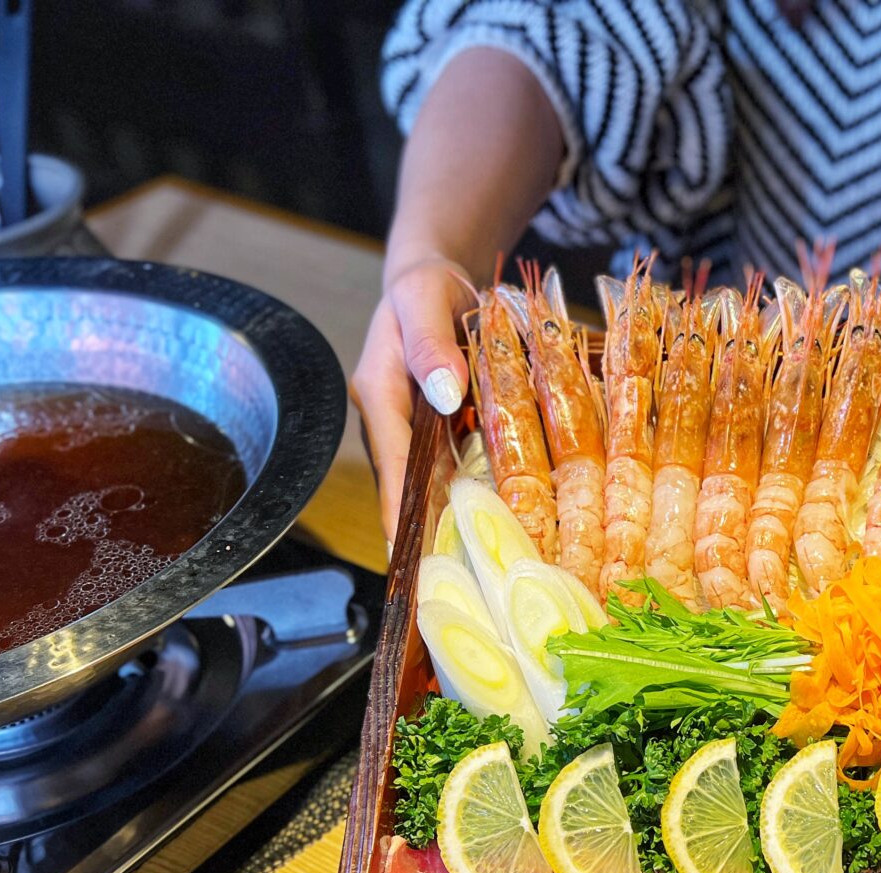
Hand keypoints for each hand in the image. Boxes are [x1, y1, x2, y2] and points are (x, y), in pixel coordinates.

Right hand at [350, 254, 474, 546]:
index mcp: (380, 394)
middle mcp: (392, 422)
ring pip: (431, 485)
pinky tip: (500, 527)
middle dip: (425, 535)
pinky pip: (453, 471)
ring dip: (451, 524)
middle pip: (408, 487)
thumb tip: (445, 391)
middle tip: (450, 586)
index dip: (399, 510)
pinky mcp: (439, 433)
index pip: (389, 463)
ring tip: (477, 573)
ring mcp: (415, 432)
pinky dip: (471, 497)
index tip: (408, 556)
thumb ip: (431, 344)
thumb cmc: (425, 286)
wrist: (434, 278)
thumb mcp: (423, 298)